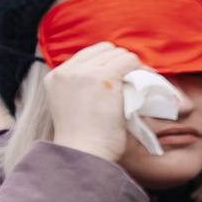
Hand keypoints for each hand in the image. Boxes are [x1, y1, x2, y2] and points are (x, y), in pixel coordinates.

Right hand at [44, 42, 145, 163]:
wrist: (84, 151)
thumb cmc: (85, 139)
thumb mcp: (73, 107)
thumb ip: (84, 89)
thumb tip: (113, 80)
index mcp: (56, 77)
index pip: (87, 55)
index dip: (108, 63)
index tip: (121, 78)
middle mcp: (67, 70)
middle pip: (104, 50)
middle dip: (121, 63)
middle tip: (135, 80)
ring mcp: (84, 72)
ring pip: (119, 54)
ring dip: (133, 68)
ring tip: (140, 86)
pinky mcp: (104, 78)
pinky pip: (129, 61)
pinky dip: (141, 71)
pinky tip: (145, 86)